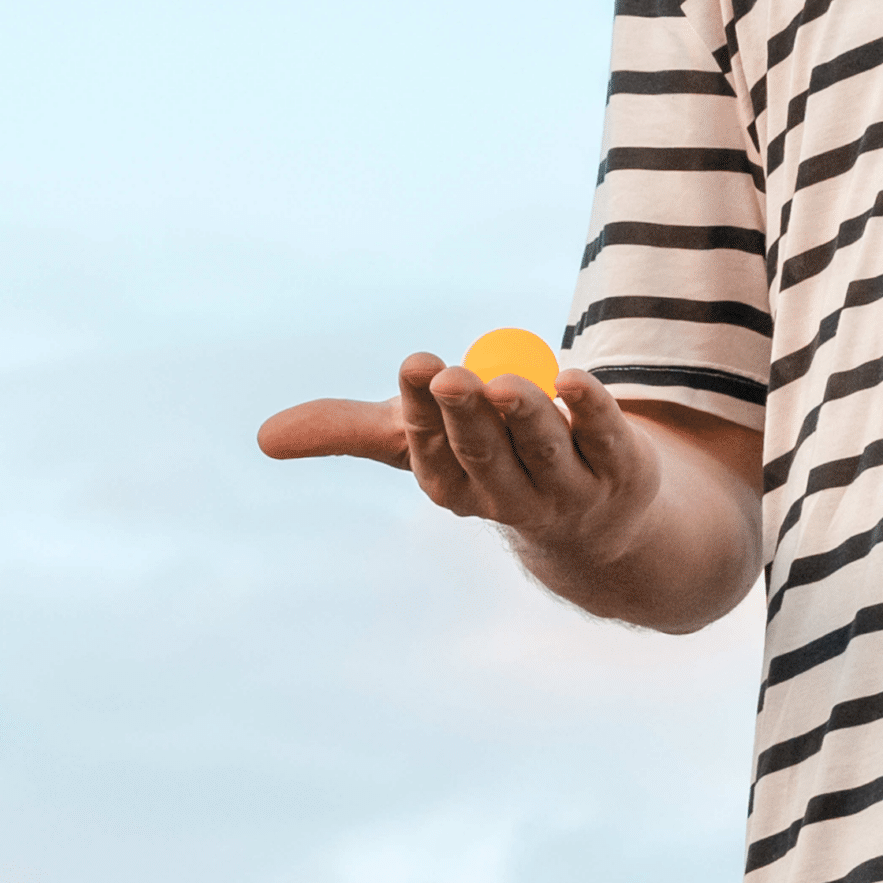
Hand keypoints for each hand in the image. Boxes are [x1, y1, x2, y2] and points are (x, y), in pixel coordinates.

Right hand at [257, 353, 663, 554]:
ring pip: (545, 450)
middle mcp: (508, 495)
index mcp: (453, 486)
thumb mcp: (421, 443)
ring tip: (503, 383)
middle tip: (451, 375)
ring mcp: (569, 488)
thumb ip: (349, 431)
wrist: (596, 516)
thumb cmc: (488, 464)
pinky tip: (574, 381)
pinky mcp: (621, 468)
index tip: (416, 366)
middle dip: (466, 417)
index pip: (432, 451)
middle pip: (486, 455)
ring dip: (525, 415)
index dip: (422, 410)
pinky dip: (590, 409)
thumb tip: (262, 438)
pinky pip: (605, 437)